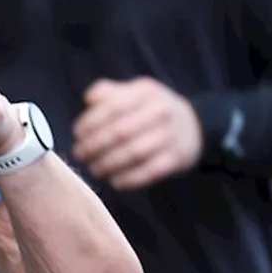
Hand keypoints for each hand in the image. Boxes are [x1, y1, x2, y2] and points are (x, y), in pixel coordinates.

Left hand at [72, 78, 202, 190]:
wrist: (194, 126)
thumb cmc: (151, 109)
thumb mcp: (134, 92)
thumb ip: (109, 92)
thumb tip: (90, 100)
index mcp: (146, 92)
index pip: (112, 107)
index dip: (90, 122)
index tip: (78, 134)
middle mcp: (161, 111)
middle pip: (120, 132)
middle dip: (94, 146)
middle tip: (80, 155)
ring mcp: (170, 136)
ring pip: (132, 154)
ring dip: (107, 164)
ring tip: (95, 169)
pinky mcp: (176, 158)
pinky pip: (148, 172)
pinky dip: (128, 179)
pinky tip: (114, 180)